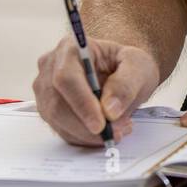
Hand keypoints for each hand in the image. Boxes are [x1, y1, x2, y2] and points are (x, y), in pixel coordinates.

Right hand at [32, 36, 159, 145]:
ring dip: (88, 134)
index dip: (81, 103)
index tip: (100, 124)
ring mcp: (47, 90)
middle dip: (86, 125)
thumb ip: (126, 84)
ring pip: (58, 121)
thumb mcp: (139, 66)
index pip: (66, 78)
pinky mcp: (50, 110)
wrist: (123, 71)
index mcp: (71, 48)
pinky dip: (86, 137)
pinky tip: (107, 132)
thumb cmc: (128, 63)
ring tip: (118, 129)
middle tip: (117, 132)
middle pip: (56, 104)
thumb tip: (109, 110)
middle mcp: (51, 67)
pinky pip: (63, 130)